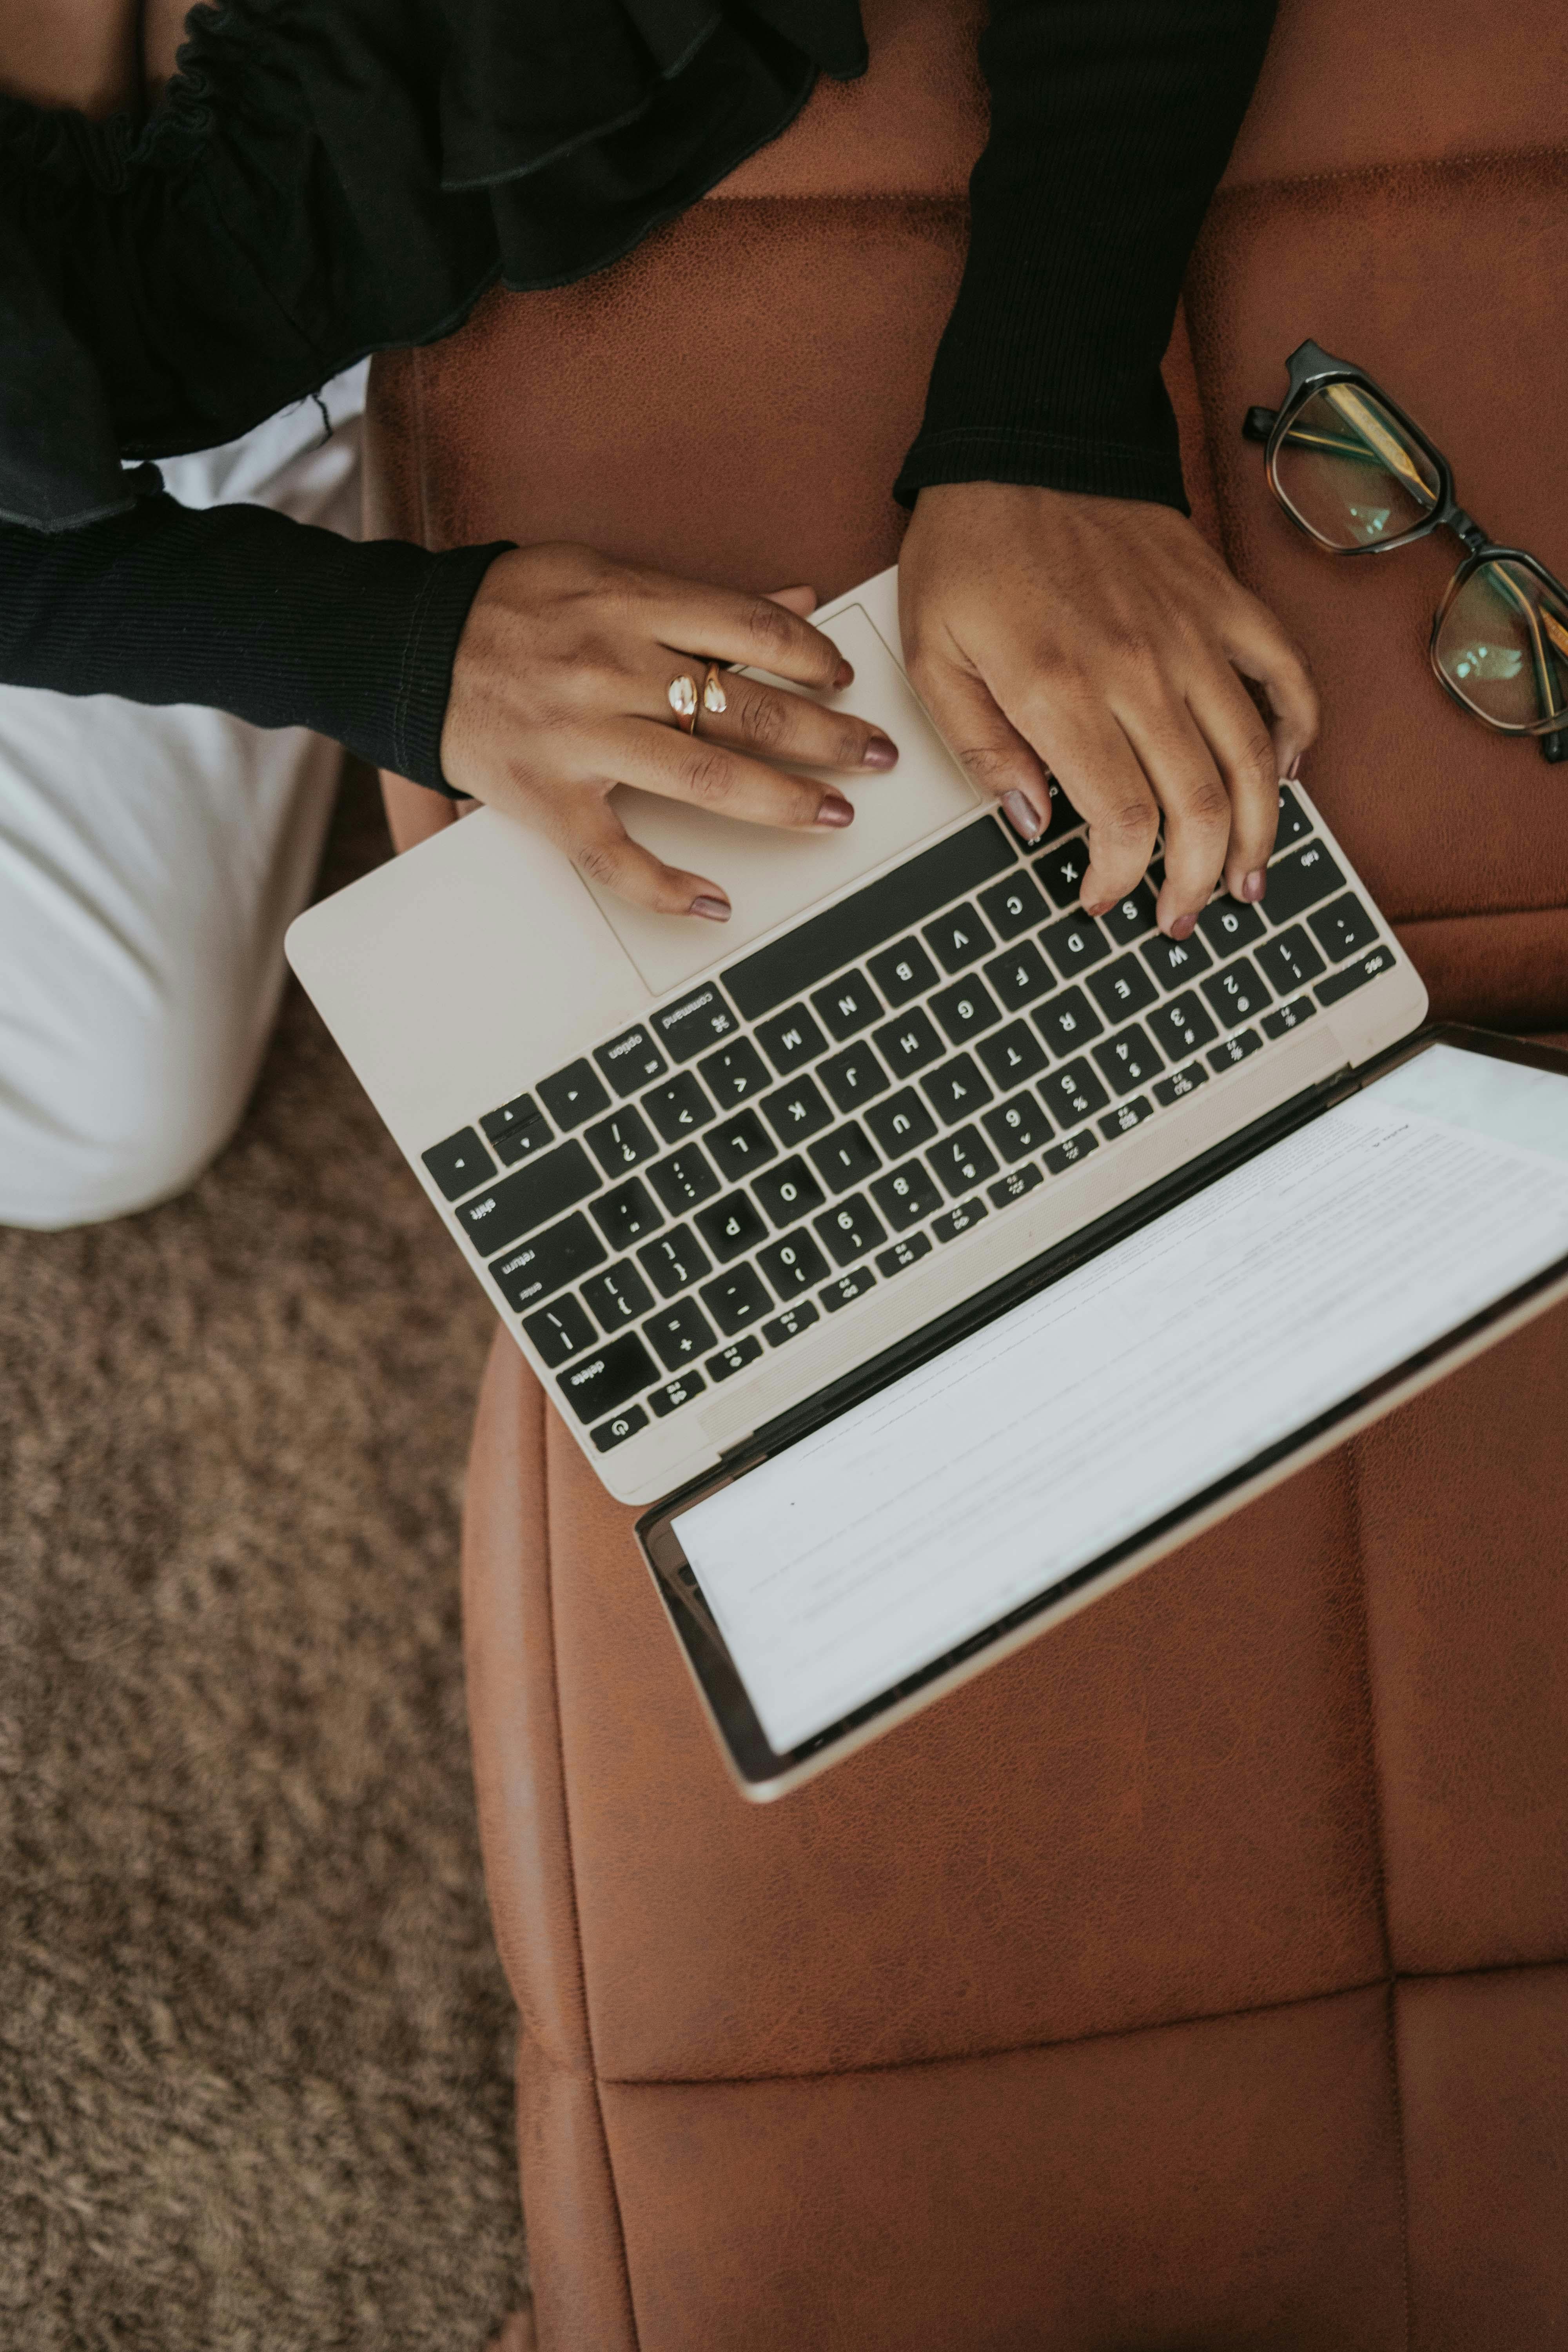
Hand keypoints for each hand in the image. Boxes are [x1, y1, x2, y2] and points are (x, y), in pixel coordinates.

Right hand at [439, 545, 897, 919]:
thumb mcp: (604, 573)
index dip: (811, 657)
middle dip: (825, 736)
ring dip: (781, 801)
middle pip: (743, 708)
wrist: (406, 648)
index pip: (748, 629)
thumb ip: (699, 599)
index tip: (846, 681)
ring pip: (702, 777)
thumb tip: (798, 606)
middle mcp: (611, 669)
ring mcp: (580, 739)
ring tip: (836, 813)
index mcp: (628, 603)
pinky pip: (617, 857)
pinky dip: (669, 887)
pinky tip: (716, 902)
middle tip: (877, 756)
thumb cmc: (513, 610)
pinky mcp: (548, 799)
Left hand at [898, 483, 1318, 937]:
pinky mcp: (1222, 600)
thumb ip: (983, 749)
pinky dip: (1297, 732)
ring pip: (1254, 758)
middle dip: (1194, 880)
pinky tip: (1284, 775)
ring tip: (1243, 881)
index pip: (1122, 818)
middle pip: (1198, 805)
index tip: (1099, 900)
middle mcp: (1141, 669)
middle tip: (1180, 916)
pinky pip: (1285, 675)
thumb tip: (1031, 822)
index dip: (1119, 878)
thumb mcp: (934, 656)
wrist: (1022, 442)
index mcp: (1063, 690)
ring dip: (1256, 832)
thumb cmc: (969, 547)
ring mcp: (1193, 634)